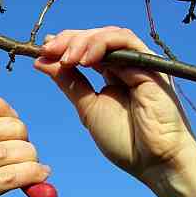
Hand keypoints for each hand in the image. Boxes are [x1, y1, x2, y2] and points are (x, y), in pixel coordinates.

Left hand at [35, 26, 195, 183]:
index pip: (85, 49)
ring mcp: (138, 63)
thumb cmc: (124, 140)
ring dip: (82, 41)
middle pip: (94, 37)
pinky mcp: (150, 64)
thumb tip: (41, 61)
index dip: (63, 46)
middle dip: (68, 40)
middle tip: (48, 50)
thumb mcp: (87, 107)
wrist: (154, 161)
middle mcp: (125, 65)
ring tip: (66, 58)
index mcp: (111, 74)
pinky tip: (85, 59)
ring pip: (108, 35)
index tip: (41, 53)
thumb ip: (69, 82)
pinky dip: (102, 44)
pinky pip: (125, 41)